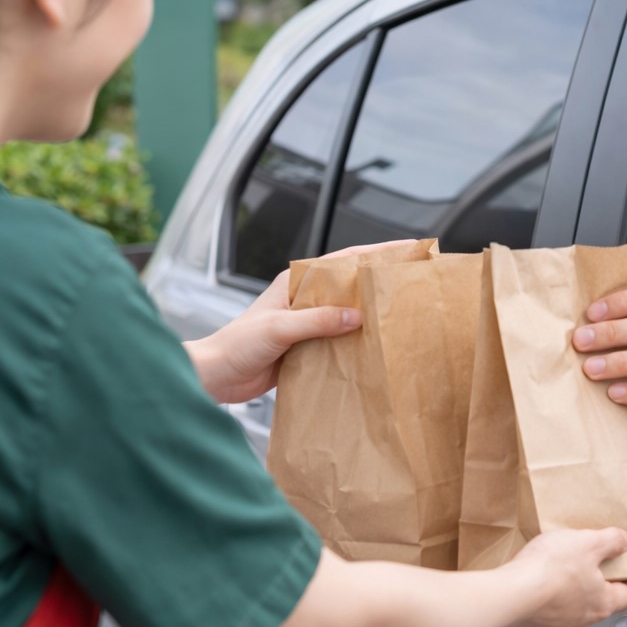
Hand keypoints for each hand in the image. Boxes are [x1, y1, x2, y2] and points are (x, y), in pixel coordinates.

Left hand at [185, 241, 407, 403]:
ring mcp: (307, 323)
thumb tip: (356, 316)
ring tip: (400, 315)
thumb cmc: (236, 344)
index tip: (405, 249)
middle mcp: (304, 299)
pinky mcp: (307, 347)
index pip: (343, 260)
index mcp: (295, 282)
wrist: (215, 377)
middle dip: (379, 281)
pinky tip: (374, 348)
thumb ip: (317, 320)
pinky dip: (356, 342)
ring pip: (347, 313)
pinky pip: (339, 340)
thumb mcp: (278, 328)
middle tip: (410, 281)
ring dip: (370, 314)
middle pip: (349, 285)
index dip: (375, 252)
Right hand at [506, 528, 626, 626]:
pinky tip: (540, 584)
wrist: (509, 593)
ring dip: (573, 593)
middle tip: (595, 564)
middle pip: (601, 601)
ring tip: (563, 572)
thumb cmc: (550, 571)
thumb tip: (623, 542)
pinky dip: (549, 600)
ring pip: (574, 608)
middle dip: (600, 583)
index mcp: (603, 603)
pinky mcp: (535, 626)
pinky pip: (549, 612)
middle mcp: (583, 621)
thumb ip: (611, 541)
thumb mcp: (588, 542)